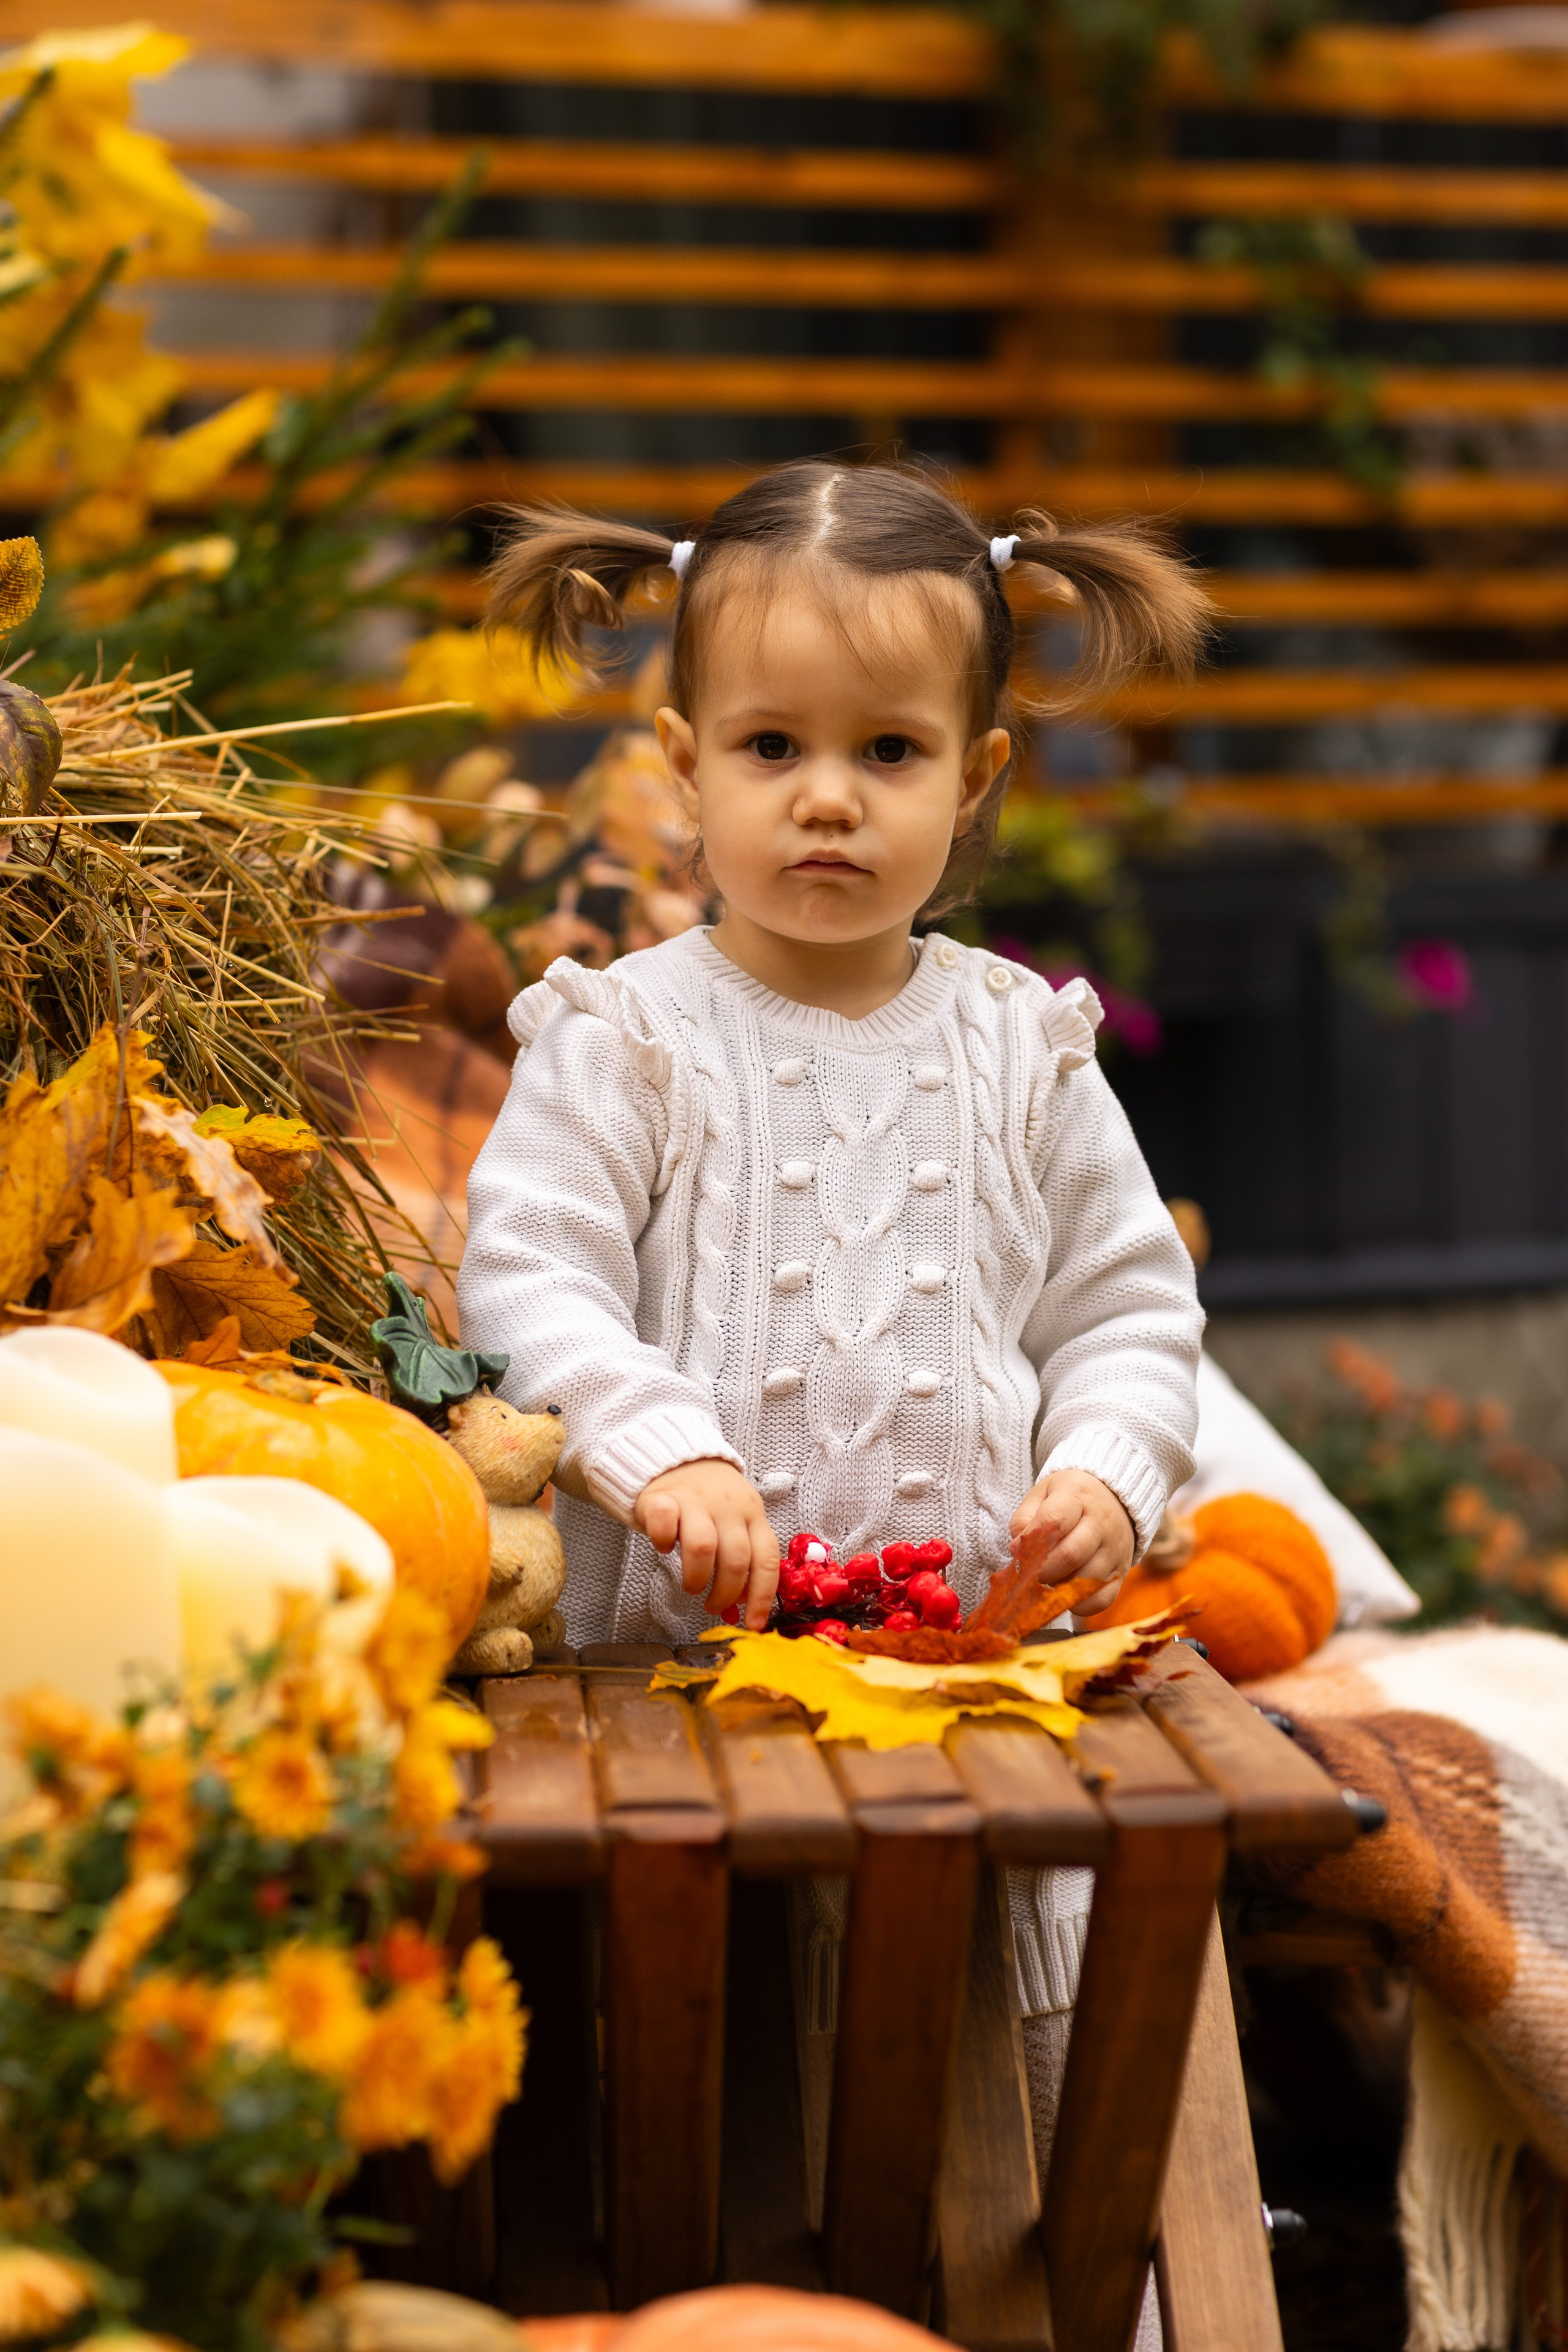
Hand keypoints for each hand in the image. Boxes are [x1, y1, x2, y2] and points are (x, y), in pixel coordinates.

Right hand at [634, 1458, 779, 1627]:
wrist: (678, 1457)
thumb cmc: (712, 1501)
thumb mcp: (737, 1521)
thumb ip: (744, 1555)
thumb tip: (744, 1602)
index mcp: (753, 1514)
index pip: (766, 1559)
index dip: (761, 1596)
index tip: (753, 1624)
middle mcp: (729, 1506)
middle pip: (734, 1559)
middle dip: (724, 1594)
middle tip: (712, 1605)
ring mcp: (695, 1499)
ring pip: (702, 1546)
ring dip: (696, 1577)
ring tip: (692, 1586)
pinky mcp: (663, 1497)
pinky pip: (664, 1524)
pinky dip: (663, 1543)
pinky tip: (664, 1548)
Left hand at [1009, 1469, 1135, 1615]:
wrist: (1115, 1500)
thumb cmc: (1070, 1499)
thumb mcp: (1043, 1494)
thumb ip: (1024, 1519)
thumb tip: (1018, 1551)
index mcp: (1077, 1497)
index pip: (1054, 1520)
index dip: (1030, 1541)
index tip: (1018, 1551)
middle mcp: (1101, 1522)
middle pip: (1070, 1555)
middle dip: (1041, 1571)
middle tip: (1029, 1574)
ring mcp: (1114, 1549)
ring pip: (1085, 1580)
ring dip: (1059, 1587)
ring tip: (1050, 1578)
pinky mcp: (1121, 1572)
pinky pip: (1101, 1599)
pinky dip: (1079, 1604)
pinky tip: (1067, 1592)